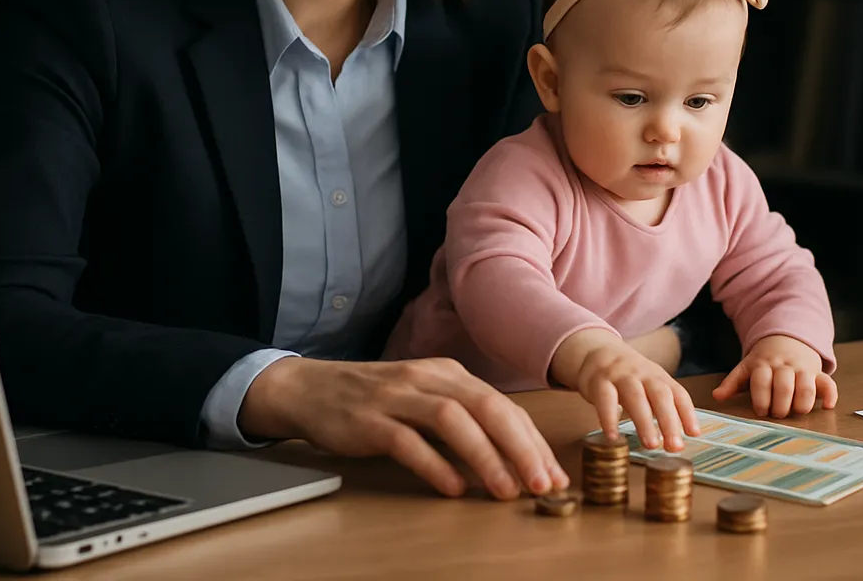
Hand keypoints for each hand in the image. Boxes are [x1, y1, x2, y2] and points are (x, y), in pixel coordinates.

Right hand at [237, 356, 568, 500]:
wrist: (309, 388)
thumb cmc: (373, 399)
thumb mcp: (423, 397)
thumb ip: (461, 418)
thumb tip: (509, 455)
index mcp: (447, 373)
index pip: (502, 405)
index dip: (532, 441)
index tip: (553, 474)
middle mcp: (427, 378)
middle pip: (487, 407)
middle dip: (521, 448)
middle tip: (543, 483)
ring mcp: (397, 397)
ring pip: (453, 420)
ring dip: (486, 457)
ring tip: (506, 489)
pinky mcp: (369, 420)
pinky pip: (408, 441)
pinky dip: (435, 465)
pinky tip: (452, 488)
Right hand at [549, 327, 700, 451]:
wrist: (596, 351)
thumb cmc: (627, 377)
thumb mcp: (649, 386)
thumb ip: (663, 409)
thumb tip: (680, 438)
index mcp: (659, 377)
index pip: (678, 393)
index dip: (687, 413)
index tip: (694, 434)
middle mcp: (643, 374)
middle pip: (660, 395)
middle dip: (669, 421)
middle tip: (674, 446)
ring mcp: (620, 376)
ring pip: (635, 397)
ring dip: (645, 422)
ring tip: (651, 445)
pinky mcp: (599, 381)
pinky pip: (605, 399)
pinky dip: (609, 418)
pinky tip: (613, 436)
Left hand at [712, 334, 837, 417]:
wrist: (787, 338)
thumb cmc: (765, 360)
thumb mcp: (747, 367)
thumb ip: (733, 382)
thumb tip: (716, 396)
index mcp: (764, 364)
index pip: (761, 381)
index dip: (761, 399)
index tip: (761, 411)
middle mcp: (784, 366)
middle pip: (784, 385)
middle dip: (781, 405)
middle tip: (778, 415)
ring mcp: (803, 369)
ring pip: (807, 385)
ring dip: (803, 402)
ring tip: (797, 412)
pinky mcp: (818, 373)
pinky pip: (828, 383)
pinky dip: (830, 395)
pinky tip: (827, 406)